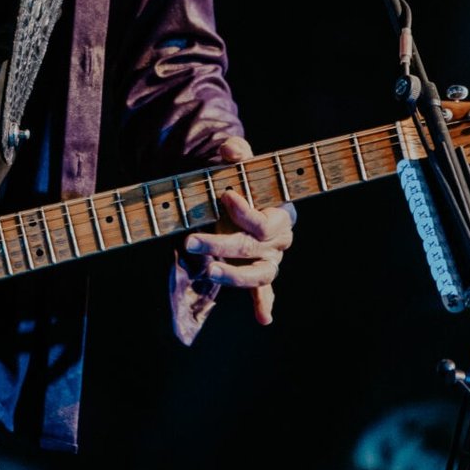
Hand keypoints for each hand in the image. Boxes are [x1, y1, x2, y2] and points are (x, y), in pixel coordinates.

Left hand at [170, 134, 295, 344]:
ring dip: (233, 276)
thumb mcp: (237, 163)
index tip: (224, 196)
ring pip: (258, 275)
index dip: (244, 212)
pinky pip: (265, 292)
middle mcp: (279, 240)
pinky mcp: (257, 273)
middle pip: (252, 248)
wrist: (235, 197)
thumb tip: (231, 151)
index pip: (263, 221)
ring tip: (208, 271)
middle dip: (219, 244)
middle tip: (189, 240)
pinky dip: (265, 305)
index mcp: (280, 213)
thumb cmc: (240, 181)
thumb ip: (236, 153)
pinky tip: (264, 318)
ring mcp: (269, 260)